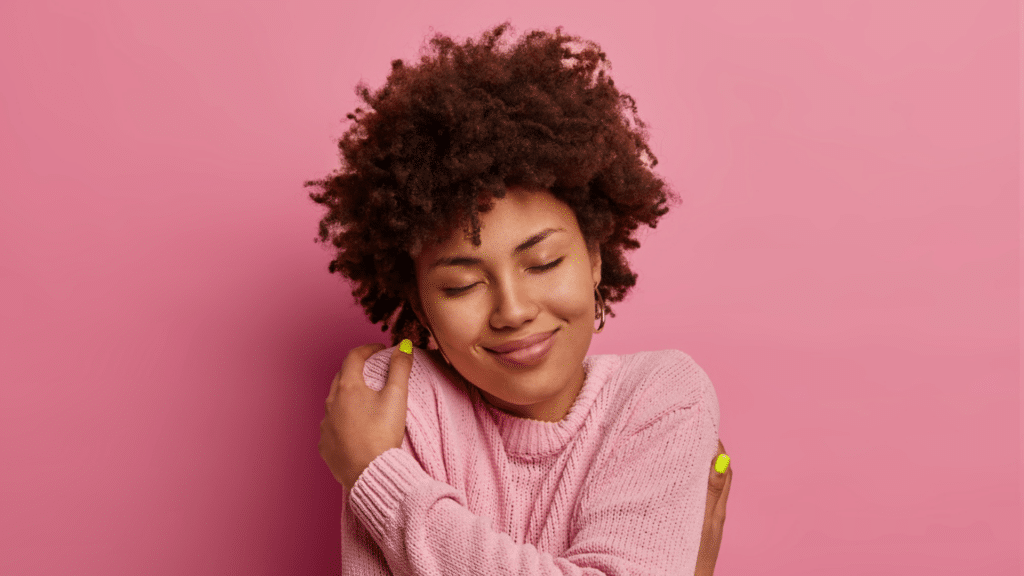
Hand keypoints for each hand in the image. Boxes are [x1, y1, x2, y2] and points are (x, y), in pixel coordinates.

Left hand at [319, 342, 412, 490]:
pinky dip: (343, 421)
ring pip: (335, 403)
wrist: (369, 473)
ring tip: (366, 402)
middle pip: (341, 377)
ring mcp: (326, 425)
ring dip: (348, 397)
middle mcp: (331, 404)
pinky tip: (355, 428)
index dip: (368, 349)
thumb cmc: (383, 434)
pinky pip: (332, 426)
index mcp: (348, 388)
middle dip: (357, 370)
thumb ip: (400, 369)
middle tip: (373, 372)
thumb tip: (404, 346)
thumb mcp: (397, 397)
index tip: (380, 350)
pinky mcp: (325, 445)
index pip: (354, 357)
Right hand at [695, 439, 731, 575]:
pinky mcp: (694, 531)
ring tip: (682, 450)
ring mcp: (704, 523)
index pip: (722, 468)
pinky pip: (693, 500)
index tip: (704, 427)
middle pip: (715, 475)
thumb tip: (723, 460)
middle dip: (707, 452)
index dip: (716, 446)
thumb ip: (710, 492)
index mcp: (716, 508)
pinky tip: (674, 482)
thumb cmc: (693, 558)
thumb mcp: (701, 521)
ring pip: (704, 488)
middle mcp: (713, 514)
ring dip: (696, 468)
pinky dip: (687, 485)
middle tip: (693, 432)